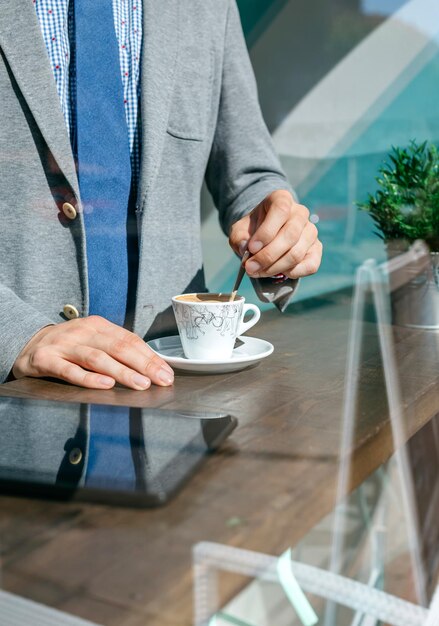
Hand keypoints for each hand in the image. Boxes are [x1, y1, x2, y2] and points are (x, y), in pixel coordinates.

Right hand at [12, 316, 173, 389]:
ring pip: (97, 358)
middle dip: (143, 365)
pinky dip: (88, 378)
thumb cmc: (70, 346)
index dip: (150, 356)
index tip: (167, 373)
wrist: (28, 344)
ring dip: (122, 372)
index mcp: (99, 326)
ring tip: (140, 384)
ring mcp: (65, 345)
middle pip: (118, 347)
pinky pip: (70, 371)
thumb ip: (117, 350)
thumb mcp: (94, 340)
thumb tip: (151, 367)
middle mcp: (84, 332)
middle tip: (161, 380)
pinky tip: (105, 385)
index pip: (130, 339)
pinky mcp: (47, 360)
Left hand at [229, 190, 321, 278]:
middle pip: (290, 235)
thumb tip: (246, 249)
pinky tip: (277, 271)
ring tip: (258, 271)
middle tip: (250, 267)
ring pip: (297, 253)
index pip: (281, 210)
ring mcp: (311, 231)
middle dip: (268, 256)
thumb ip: (239, 238)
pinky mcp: (316, 249)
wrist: (265, 238)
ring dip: (274, 267)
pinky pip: (310, 265)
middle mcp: (300, 213)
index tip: (252, 248)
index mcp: (282, 199)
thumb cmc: (253, 231)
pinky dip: (291, 273)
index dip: (266, 231)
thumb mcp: (240, 230)